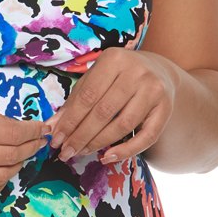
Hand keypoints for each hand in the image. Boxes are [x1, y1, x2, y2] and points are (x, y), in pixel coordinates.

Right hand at [0, 94, 52, 202]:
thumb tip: (22, 129)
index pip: (12, 134)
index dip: (32, 132)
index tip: (43, 129)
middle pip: (10, 157)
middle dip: (30, 149)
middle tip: (38, 142)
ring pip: (1, 177)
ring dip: (17, 166)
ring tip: (22, 156)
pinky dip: (0, 184)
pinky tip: (2, 172)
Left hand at [48, 48, 175, 164]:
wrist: (158, 71)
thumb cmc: (117, 76)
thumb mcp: (95, 80)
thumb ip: (74, 101)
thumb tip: (52, 128)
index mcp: (113, 59)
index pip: (86, 96)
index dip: (69, 121)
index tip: (56, 139)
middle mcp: (136, 72)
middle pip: (103, 112)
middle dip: (81, 136)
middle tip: (66, 152)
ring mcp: (153, 89)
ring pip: (122, 125)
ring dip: (98, 143)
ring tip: (82, 153)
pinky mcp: (165, 108)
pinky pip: (146, 137)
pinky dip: (125, 151)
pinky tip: (107, 157)